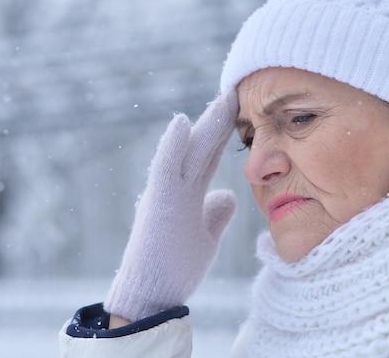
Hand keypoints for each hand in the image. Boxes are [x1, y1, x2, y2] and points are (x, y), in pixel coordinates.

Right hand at [104, 91, 237, 321]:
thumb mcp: (206, 238)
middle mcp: (177, 189)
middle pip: (203, 149)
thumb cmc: (174, 268)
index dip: (223, 135)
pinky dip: (172, 146)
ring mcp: (167, 196)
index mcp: (188, 195)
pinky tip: (182, 122)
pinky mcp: (158, 206)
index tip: (238, 112)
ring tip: (221, 99)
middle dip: (220, 122)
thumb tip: (228, 195)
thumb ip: (216, 214)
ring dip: (205, 125)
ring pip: (189, 153)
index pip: (209, 158)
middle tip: (234, 93)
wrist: (150, 295)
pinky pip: (165, 170)